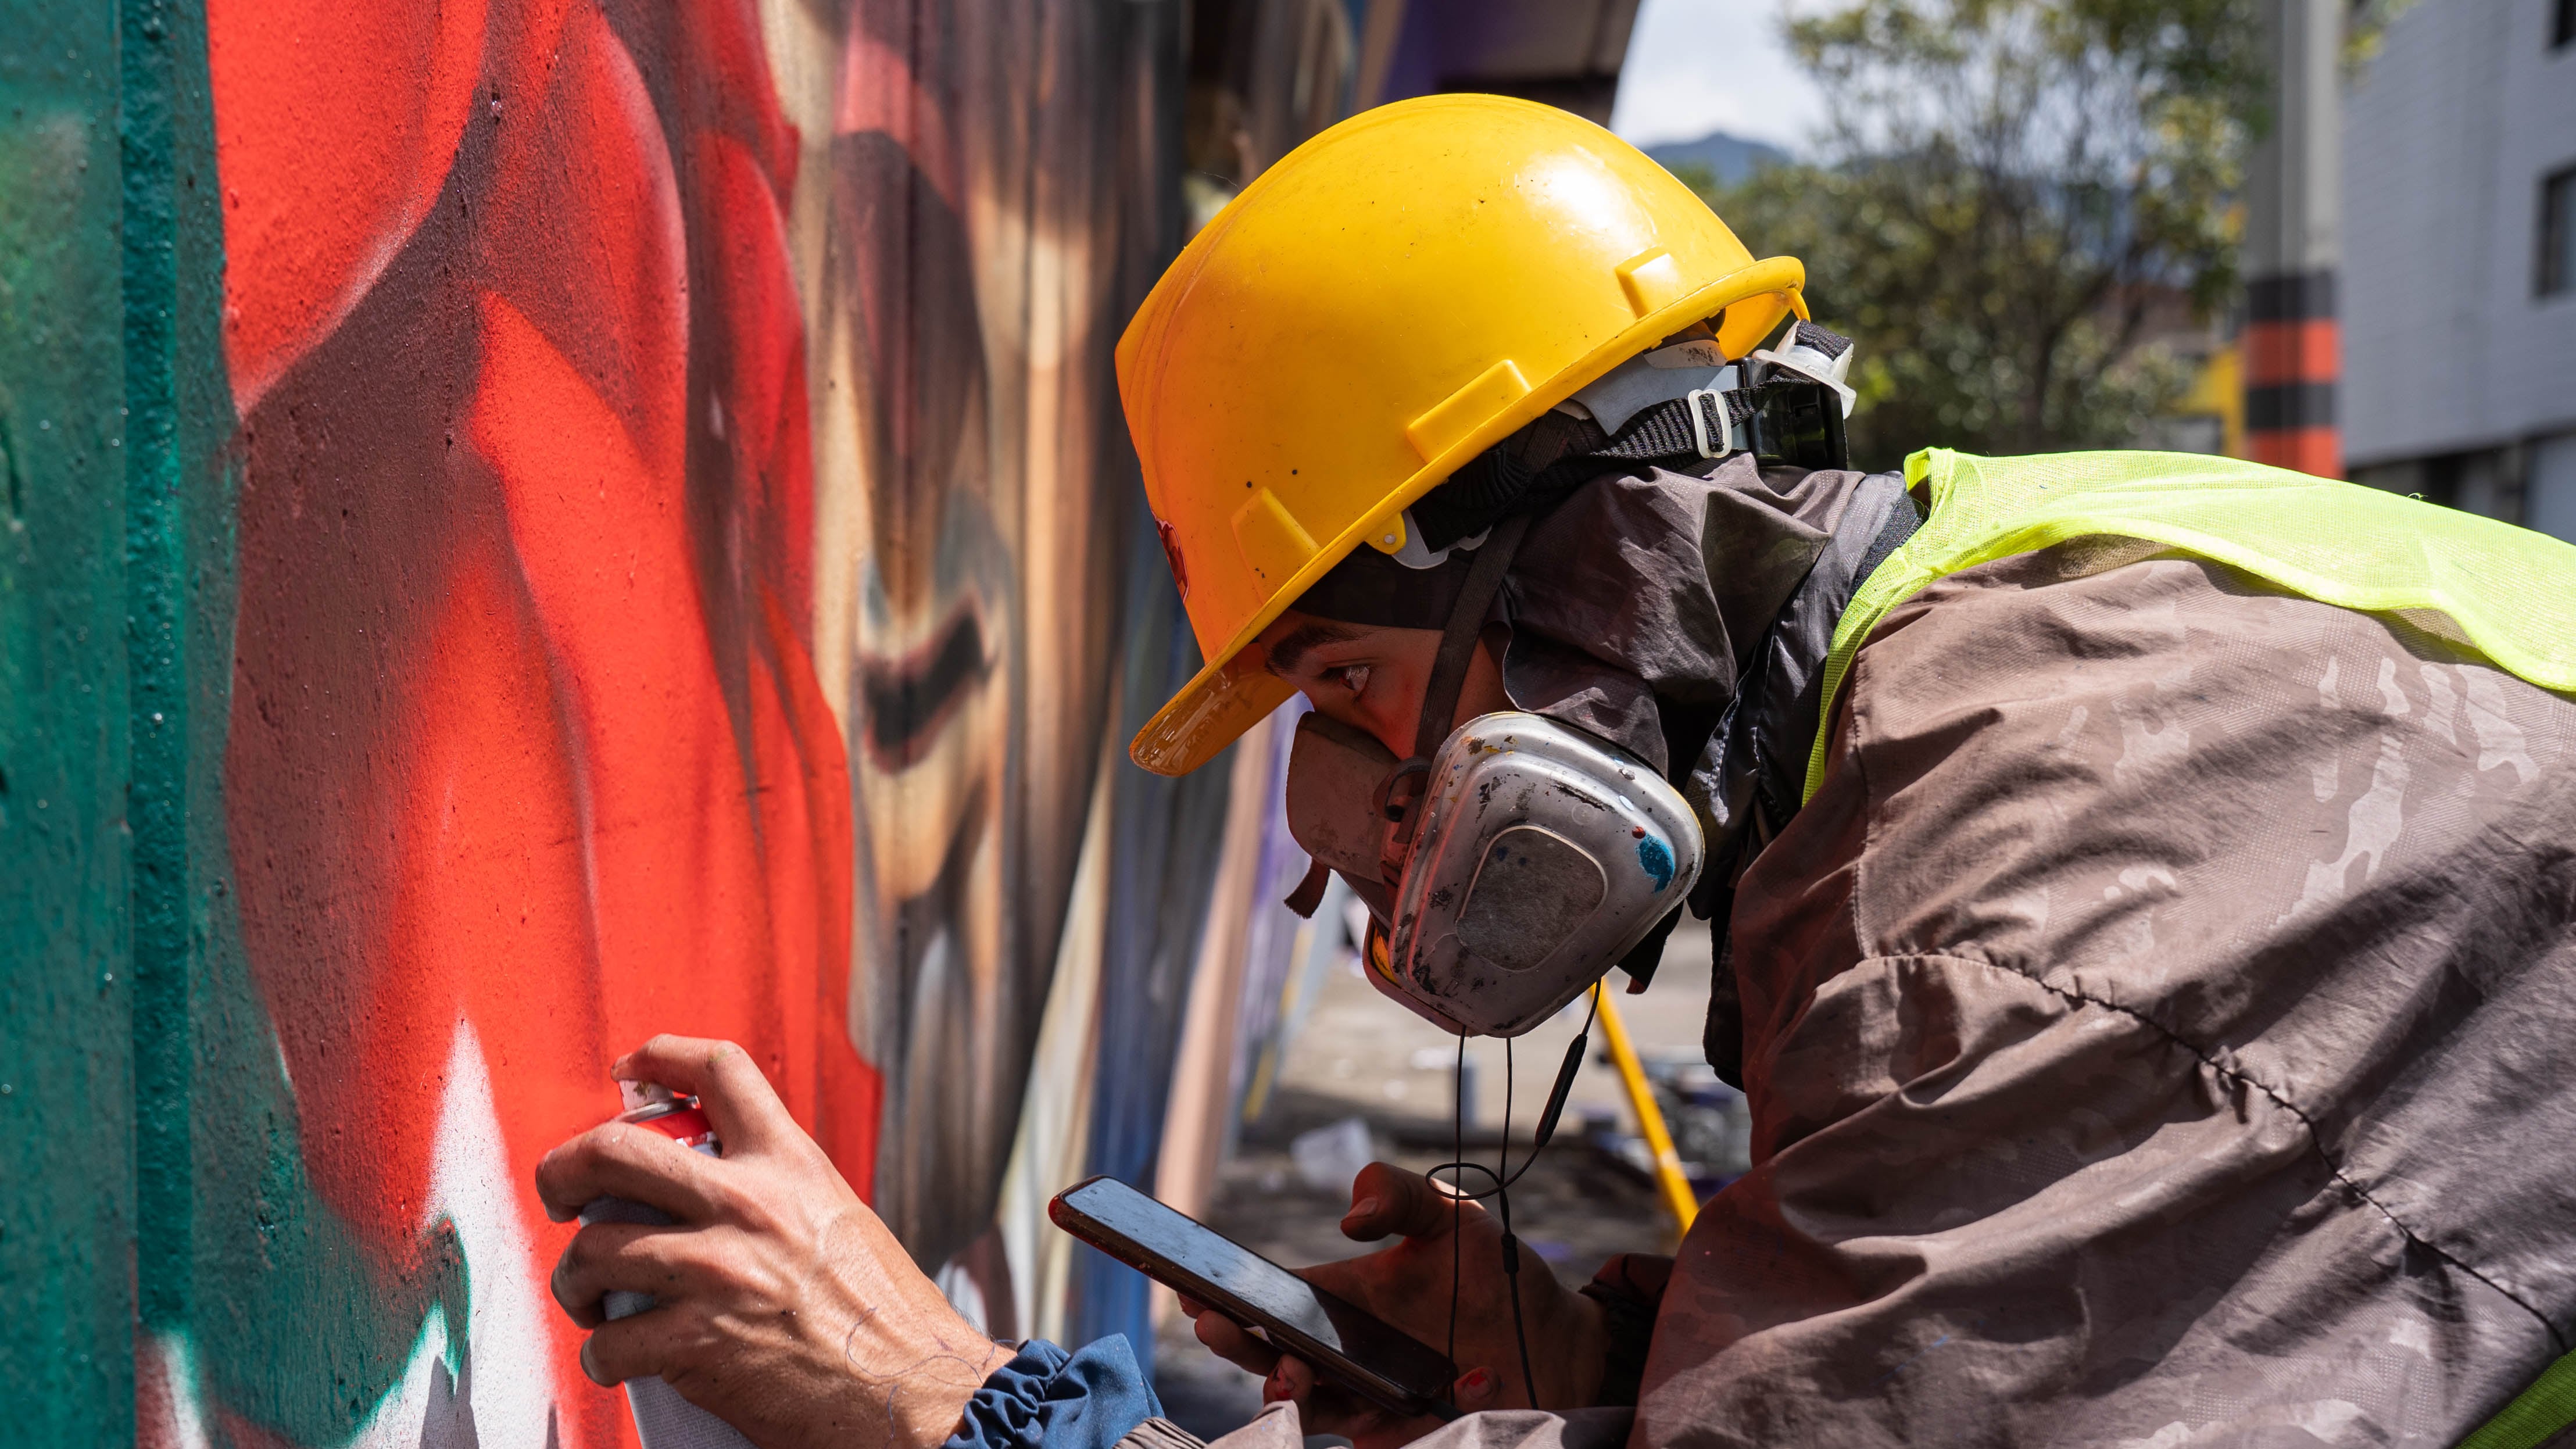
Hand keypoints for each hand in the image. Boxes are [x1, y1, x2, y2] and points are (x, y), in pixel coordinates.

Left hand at [536, 1036, 1009, 1448]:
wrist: (915, 1390)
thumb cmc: (886, 1315)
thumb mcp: (838, 1218)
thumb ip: (776, 1193)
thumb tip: (708, 1191)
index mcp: (790, 1164)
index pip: (718, 1071)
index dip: (661, 1055)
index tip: (629, 1069)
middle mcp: (748, 1205)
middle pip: (615, 1150)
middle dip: (564, 1168)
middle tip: (559, 1192)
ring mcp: (717, 1272)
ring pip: (593, 1249)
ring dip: (573, 1279)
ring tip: (588, 1296)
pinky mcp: (697, 1344)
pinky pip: (610, 1342)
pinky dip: (601, 1357)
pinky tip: (617, 1359)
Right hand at [1182, 1162, 1606, 1448]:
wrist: (1556, 1340)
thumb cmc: (1495, 1275)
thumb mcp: (1450, 1216)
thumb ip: (1400, 1194)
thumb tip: (1351, 1216)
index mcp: (1339, 1299)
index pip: (1267, 1300)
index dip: (1223, 1294)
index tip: (1191, 1285)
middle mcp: (1343, 1353)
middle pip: (1268, 1357)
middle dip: (1235, 1344)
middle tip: (1218, 1324)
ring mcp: (1368, 1400)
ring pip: (1305, 1409)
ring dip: (1287, 1394)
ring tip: (1291, 1376)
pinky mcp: (1401, 1437)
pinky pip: (1370, 1439)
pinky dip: (1381, 1424)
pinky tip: (1425, 1398)